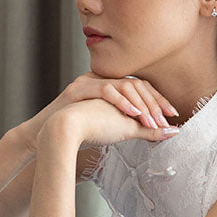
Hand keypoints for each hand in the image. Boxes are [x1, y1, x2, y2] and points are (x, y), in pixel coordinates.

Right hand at [16, 73, 179, 154]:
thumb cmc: (75, 136)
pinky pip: (105, 90)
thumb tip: (162, 135)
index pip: (139, 86)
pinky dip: (121, 102)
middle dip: (154, 101)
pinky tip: (132, 115)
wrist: (44, 136)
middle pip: (135, 83)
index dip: (157, 100)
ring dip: (141, 105)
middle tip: (167, 118)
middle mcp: (99, 80)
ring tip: (152, 121)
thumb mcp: (111, 131)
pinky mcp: (78, 90)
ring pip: (123, 85)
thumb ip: (135, 129)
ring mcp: (88, 82)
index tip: (172, 115)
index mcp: (108, 87)